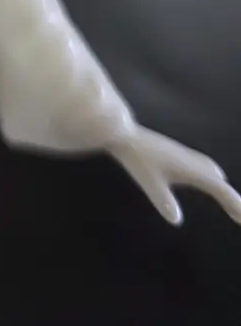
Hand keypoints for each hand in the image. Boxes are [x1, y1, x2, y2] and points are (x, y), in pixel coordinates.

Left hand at [110, 126, 240, 225]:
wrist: (123, 132)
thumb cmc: (135, 157)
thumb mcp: (148, 181)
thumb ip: (163, 200)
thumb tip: (176, 220)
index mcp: (190, 168)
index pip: (220, 189)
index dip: (235, 204)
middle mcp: (191, 160)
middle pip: (219, 181)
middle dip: (230, 198)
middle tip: (239, 215)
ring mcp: (183, 155)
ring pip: (210, 171)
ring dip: (221, 186)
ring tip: (228, 202)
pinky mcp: (174, 153)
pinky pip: (200, 166)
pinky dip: (210, 177)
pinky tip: (202, 180)